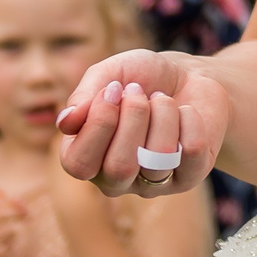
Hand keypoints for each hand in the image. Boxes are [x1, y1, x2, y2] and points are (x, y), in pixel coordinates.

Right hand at [55, 49, 227, 200]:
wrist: (188, 75)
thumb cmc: (140, 77)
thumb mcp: (109, 74)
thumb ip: (83, 95)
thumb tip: (66, 122)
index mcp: (86, 157)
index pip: (78, 165)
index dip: (97, 124)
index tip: (112, 90)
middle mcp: (115, 179)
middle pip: (119, 167)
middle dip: (133, 117)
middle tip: (139, 91)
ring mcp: (152, 182)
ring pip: (158, 159)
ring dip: (163, 114)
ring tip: (162, 99)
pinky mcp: (188, 177)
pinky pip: (191, 151)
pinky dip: (189, 119)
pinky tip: (185, 112)